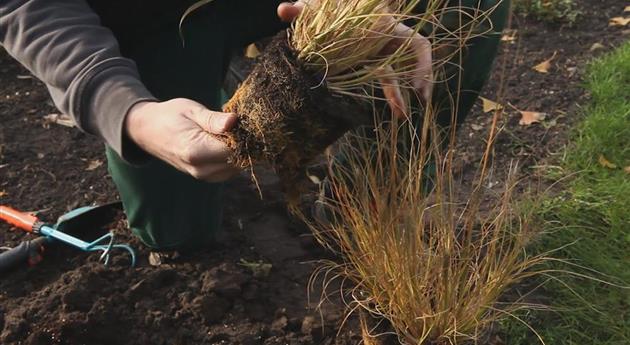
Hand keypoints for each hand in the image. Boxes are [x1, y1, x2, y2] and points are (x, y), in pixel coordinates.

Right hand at [125, 98, 240, 181]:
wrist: (148, 131)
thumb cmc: (170, 115)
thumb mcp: (191, 110)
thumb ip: (214, 119)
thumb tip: (234, 121)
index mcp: (196, 151)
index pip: (235, 149)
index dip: (246, 136)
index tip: (246, 122)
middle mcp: (200, 169)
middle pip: (239, 160)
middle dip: (245, 144)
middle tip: (241, 124)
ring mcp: (203, 176)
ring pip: (237, 167)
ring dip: (240, 151)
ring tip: (230, 132)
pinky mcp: (206, 177)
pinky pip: (229, 170)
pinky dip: (233, 157)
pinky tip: (225, 142)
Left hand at [277, 1, 432, 117]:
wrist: (324, 7)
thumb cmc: (323, 5)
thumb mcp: (314, 7)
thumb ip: (301, 9)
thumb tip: (283, 11)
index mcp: (382, 24)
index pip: (415, 43)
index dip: (421, 64)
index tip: (415, 85)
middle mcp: (385, 38)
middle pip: (413, 60)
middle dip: (420, 80)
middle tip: (420, 102)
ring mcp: (378, 51)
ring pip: (397, 73)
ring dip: (401, 94)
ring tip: (401, 116)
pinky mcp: (368, 62)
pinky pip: (384, 79)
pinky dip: (389, 94)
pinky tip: (393, 112)